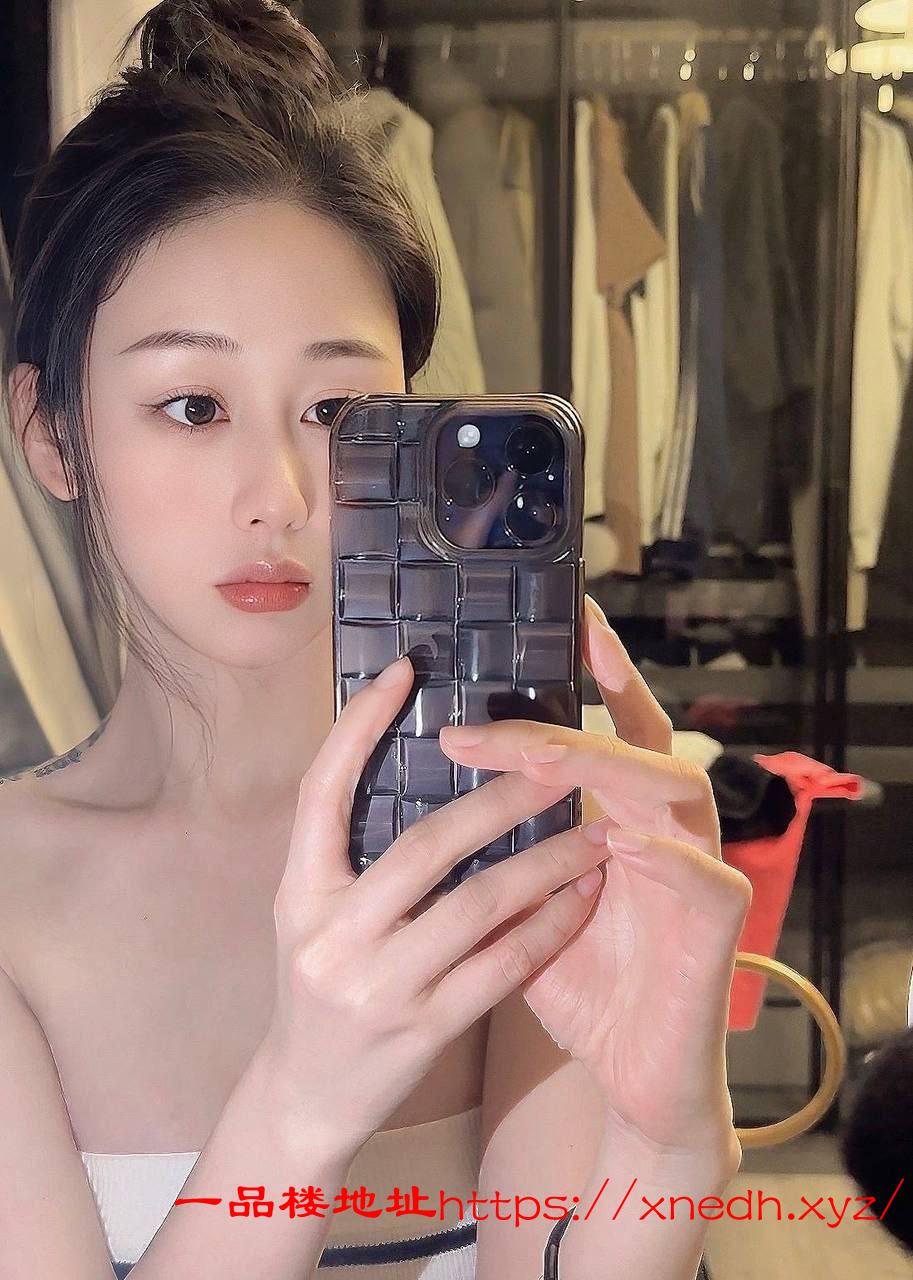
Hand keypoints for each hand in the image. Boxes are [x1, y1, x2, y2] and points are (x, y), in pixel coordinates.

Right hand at [265, 655, 614, 1156]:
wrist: (303, 1100)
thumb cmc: (316, 985)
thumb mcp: (307, 911)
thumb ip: (349, 851)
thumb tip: (414, 765)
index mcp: (297, 892)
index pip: (321, 792)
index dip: (358, 728)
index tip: (403, 673)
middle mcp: (331, 935)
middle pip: (426, 845)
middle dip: (500, 797)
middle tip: (557, 760)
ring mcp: (379, 986)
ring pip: (479, 903)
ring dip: (545, 859)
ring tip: (593, 827)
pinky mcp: (425, 1029)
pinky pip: (504, 964)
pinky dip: (550, 924)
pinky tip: (583, 894)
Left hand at [438, 596, 751, 1166]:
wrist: (638, 1074)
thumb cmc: (579, 981)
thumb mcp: (524, 908)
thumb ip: (497, 851)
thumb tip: (422, 795)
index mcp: (622, 813)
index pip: (613, 727)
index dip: (601, 669)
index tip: (570, 615)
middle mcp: (665, 827)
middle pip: (634, 743)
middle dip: (560, 722)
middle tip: (480, 721)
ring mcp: (698, 869)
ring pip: (674, 787)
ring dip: (603, 766)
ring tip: (538, 754)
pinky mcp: (720, 925)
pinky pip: (705, 877)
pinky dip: (667, 856)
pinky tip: (619, 840)